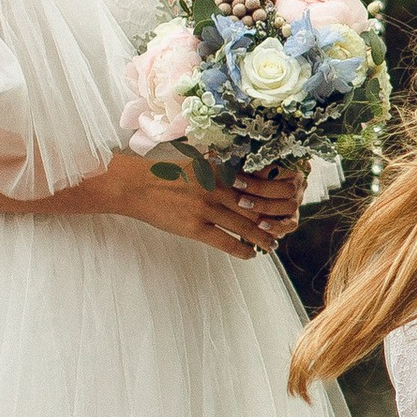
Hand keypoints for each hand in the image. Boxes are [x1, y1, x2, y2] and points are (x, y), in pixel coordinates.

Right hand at [79, 151, 297, 260]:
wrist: (135, 186)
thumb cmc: (163, 173)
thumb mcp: (194, 162)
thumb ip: (217, 167)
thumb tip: (239, 173)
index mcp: (217, 170)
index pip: (253, 185)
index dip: (269, 198)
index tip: (280, 205)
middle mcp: (215, 187)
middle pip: (253, 207)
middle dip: (270, 220)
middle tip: (281, 229)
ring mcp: (205, 208)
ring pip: (243, 226)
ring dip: (261, 238)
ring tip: (271, 245)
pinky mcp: (194, 227)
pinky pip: (225, 242)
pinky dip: (241, 249)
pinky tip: (249, 254)